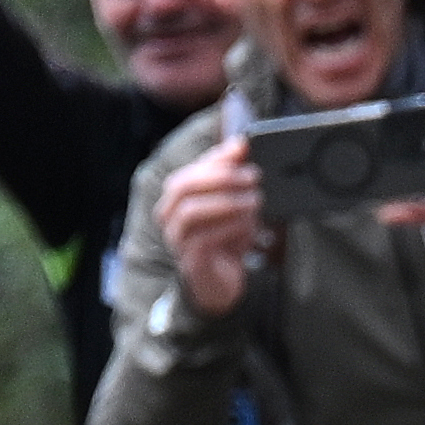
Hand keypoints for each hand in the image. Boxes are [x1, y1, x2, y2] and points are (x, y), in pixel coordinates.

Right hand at [156, 138, 263, 318]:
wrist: (221, 282)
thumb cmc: (226, 236)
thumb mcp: (233, 202)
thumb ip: (233, 173)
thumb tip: (242, 142)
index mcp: (177, 197)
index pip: (190, 170)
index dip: (216, 158)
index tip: (244, 149)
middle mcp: (169, 216)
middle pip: (182, 187)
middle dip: (220, 178)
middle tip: (253, 176)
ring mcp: (177, 239)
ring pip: (192, 212)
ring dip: (227, 203)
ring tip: (255, 201)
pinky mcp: (191, 261)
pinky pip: (204, 239)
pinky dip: (228, 229)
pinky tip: (248, 226)